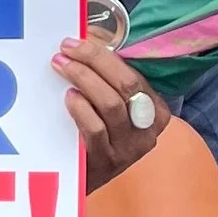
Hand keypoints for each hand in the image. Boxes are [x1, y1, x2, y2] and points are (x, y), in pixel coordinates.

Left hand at [57, 34, 165, 190]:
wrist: (81, 180)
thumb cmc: (95, 134)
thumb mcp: (111, 106)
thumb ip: (107, 75)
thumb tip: (89, 36)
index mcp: (156, 111)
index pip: (134, 74)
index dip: (104, 54)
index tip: (77, 41)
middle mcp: (148, 129)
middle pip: (126, 85)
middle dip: (94, 60)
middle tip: (66, 50)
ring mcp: (130, 148)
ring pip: (111, 104)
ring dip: (84, 79)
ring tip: (62, 67)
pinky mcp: (107, 162)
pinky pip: (96, 129)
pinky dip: (81, 109)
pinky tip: (68, 97)